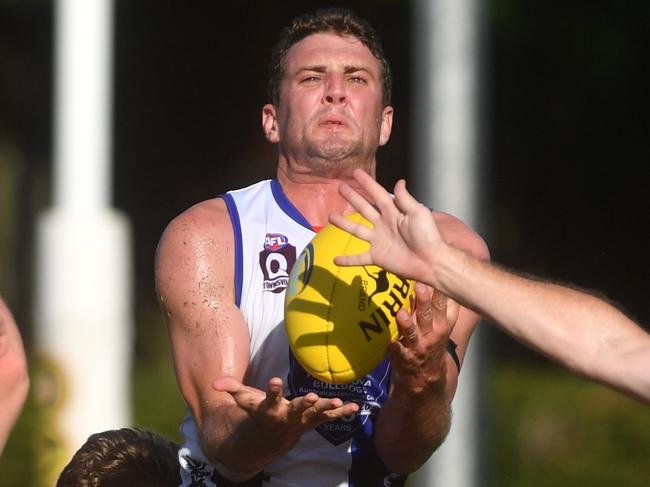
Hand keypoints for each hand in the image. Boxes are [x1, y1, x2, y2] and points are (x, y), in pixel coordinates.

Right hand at [213, 376, 358, 435]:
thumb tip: (214, 384)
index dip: (272, 390)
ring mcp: (302, 421)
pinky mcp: (313, 421)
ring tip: (337, 402)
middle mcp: (287, 417)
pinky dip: (342, 413)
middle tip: (309, 397)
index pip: (269, 399)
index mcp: (269, 410)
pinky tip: (354, 407)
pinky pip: (329, 418)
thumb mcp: (244, 400)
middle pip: (295, 410)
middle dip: (303, 404)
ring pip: (315, 415)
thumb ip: (231, 389)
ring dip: (326, 408)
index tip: (275, 380)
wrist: (269, 439)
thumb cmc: (257, 413)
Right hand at [329, 168, 447, 284]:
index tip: (356, 172)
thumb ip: (405, 199)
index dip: (367, 183)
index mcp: (393, 212)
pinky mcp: (377, 257)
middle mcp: (383, 224)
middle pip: (364, 208)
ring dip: (344, 224)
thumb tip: (399, 182)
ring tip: (330, 216)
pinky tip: (335, 259)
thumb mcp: (418, 213)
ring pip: (357, 230)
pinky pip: (359, 258)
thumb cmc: (428, 236)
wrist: (431, 261)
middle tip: (340, 187)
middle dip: (353, 198)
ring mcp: (379, 241)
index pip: (377, 194)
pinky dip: (348, 260)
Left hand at [390, 283, 456, 394]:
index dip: (442, 290)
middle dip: (424, 300)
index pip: (445, 304)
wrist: (427, 375)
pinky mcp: (404, 356)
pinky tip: (390, 343)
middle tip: (420, 285)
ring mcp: (418, 345)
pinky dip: (394, 348)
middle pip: (428, 314)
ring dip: (407, 323)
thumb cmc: (433, 339)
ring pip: (413, 333)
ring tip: (401, 313)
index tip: (437, 273)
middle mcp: (432, 333)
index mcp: (443, 323)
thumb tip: (442, 274)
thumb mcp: (444, 322)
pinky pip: (398, 352)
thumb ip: (443, 301)